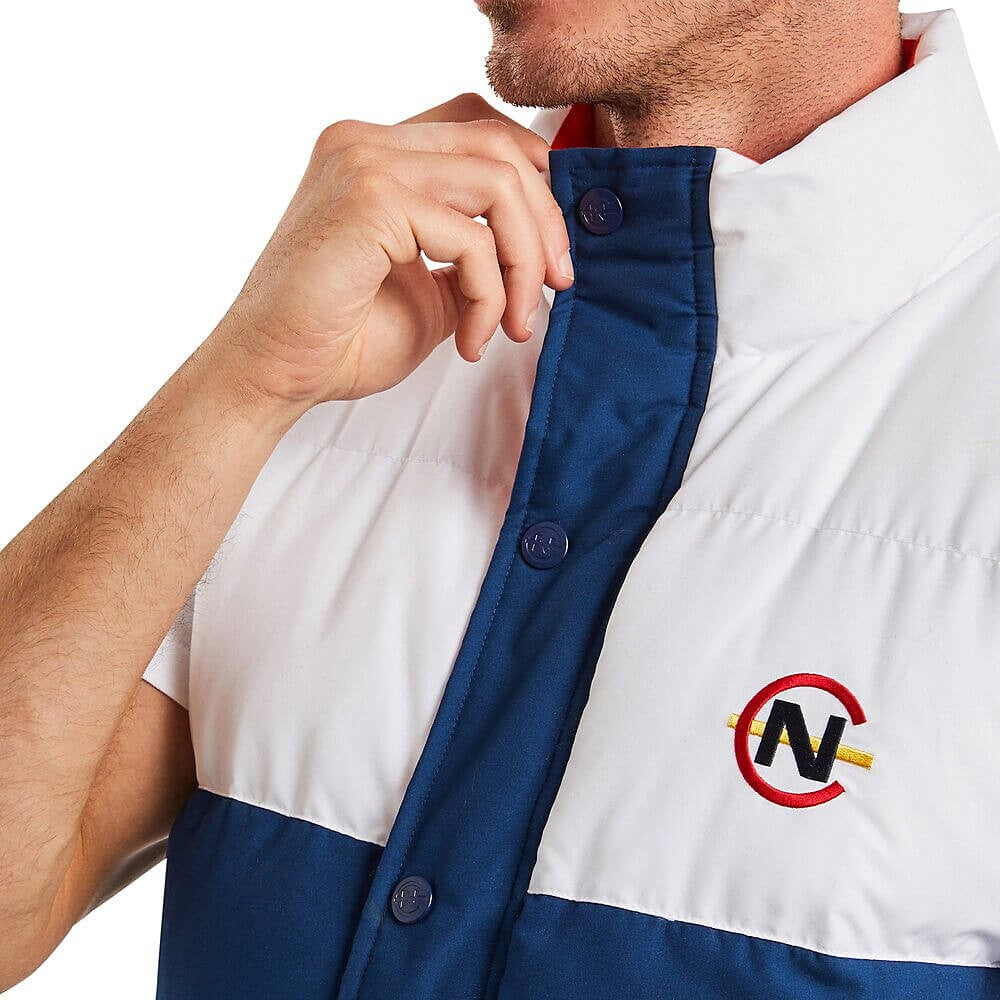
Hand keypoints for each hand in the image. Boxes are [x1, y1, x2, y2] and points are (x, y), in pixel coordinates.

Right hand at [213, 93, 573, 407]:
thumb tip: (538, 253)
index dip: (532, 178)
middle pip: (499, 145)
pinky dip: (490, 296)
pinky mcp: (371, 199)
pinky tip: (472, 341)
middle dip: (545, 223)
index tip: (551, 251)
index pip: (478, 128)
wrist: (272, 375)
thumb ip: (473, 256)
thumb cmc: (338, 340)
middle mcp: (366, 141)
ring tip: (518, 325)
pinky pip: (472, 239)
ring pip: (498, 183)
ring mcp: (364, 162)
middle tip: (557, 288)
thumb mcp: (429, 291)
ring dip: (525, 262)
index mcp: (375, 152)